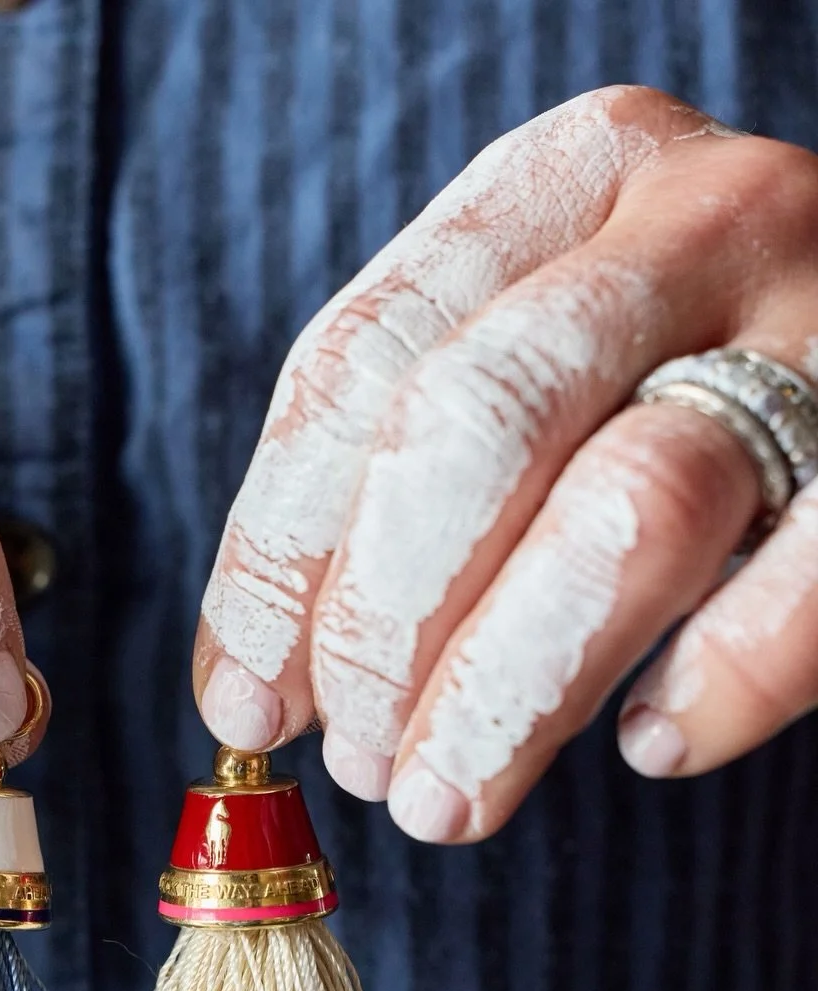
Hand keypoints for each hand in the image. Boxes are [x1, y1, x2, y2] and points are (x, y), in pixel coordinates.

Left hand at [195, 86, 817, 841]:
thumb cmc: (673, 383)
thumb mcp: (531, 366)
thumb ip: (395, 487)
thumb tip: (255, 691)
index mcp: (560, 180)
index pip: (362, 364)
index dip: (281, 556)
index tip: (243, 703)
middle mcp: (694, 221)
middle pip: (480, 427)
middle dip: (387, 625)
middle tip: (359, 762)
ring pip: (629, 512)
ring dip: (507, 687)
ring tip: (445, 798)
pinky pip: (805, 587)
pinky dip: (717, 682)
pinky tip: (650, 741)